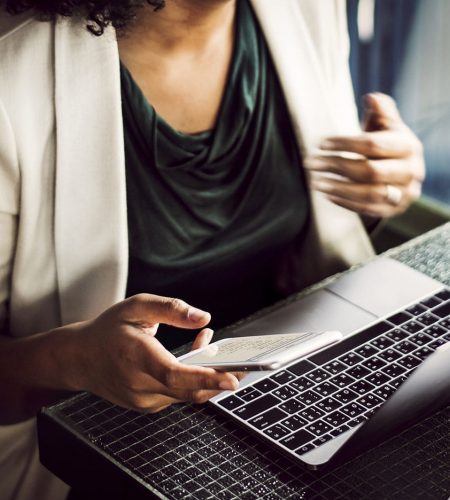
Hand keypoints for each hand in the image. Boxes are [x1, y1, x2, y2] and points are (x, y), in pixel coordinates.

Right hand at [68, 294, 239, 412]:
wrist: (80, 358)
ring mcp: (143, 400)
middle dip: (220, 380)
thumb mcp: (136, 306)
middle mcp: (139, 384)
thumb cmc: (108, 330)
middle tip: (245, 366)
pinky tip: (195, 358)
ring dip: (206, 375)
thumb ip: (171, 309)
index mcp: (135, 357)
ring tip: (210, 344)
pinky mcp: (147, 405)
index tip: (231, 379)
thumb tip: (203, 318)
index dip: (205, 378)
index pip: (174, 375)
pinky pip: (178, 395)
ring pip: (187, 394)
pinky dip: (192, 380)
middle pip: (188, 390)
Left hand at [304, 93, 424, 217]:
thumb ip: (381, 110)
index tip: (320, 144)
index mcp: (409, 146)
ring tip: (315, 182)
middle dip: (336, 166)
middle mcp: (411, 171)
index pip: (372, 145)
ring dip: (338, 188)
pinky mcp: (395, 210)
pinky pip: (368, 209)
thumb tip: (371, 97)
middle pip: (369, 171)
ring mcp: (404, 194)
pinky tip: (327, 194)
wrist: (402, 172)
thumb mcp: (386, 125)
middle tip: (311, 163)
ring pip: (368, 194)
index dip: (344, 143)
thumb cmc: (388, 143)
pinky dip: (345, 203)